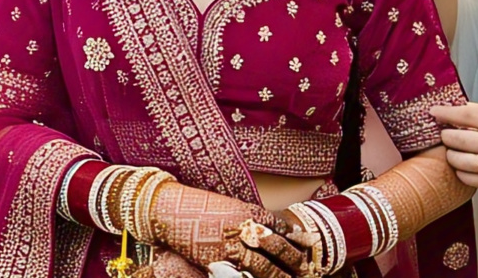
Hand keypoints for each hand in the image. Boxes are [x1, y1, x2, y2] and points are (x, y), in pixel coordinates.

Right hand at [150, 183, 313, 277]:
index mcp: (247, 211)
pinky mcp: (217, 262)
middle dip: (295, 261)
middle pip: (278, 248)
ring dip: (281, 277)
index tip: (309, 244)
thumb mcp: (228, 206)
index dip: (297, 237)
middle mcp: (243, 229)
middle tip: (308, 270)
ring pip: (265, 268)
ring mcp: (231, 247)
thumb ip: (249, 219)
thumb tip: (270, 230)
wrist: (168, 210)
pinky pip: (242, 277)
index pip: (280, 225)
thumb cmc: (196, 206)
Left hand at [432, 103, 477, 197]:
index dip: (447, 112)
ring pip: (460, 160)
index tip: (434, 111)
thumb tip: (457, 111)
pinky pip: (469, 179)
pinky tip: (464, 168)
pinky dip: (461, 172)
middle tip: (444, 135)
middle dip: (446, 136)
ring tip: (453, 152)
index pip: (469, 114)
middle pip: (459, 138)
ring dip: (451, 155)